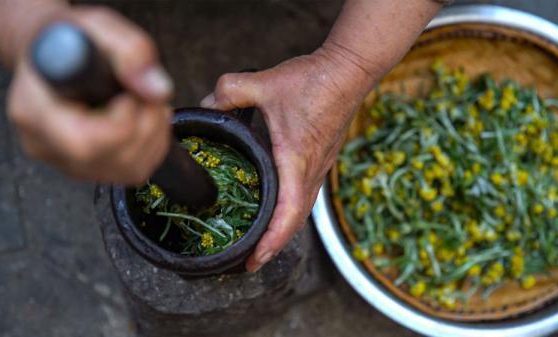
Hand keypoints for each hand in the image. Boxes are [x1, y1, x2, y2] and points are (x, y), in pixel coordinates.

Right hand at [7, 6, 172, 184]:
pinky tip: (144, 117)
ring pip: (131, 169)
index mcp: (34, 110)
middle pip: (114, 158)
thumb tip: (156, 90)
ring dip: (155, 133)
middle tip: (147, 91)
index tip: (131, 92)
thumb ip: (129, 51)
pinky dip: (154, 144)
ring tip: (146, 100)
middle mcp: (47, 145)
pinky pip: (137, 170)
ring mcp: (69, 163)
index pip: (85, 141)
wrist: (60, 54)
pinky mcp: (91, 169)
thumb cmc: (72, 40)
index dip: (123, 120)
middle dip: (148, 123)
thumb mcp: (98, 26)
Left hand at [201, 47, 374, 270]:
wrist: (350, 70)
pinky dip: (291, 210)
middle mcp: (312, 170)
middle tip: (249, 261)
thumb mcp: (264, 83)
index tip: (254, 260)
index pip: (287, 214)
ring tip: (261, 241)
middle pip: (295, 221)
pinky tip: (276, 206)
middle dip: (273, 246)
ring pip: (302, 210)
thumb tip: (207, 105)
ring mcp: (320, 166)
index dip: (271, 242)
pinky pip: (306, 194)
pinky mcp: (321, 159)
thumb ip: (230, 91)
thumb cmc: (315, 80)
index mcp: (296, 160)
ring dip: (283, 230)